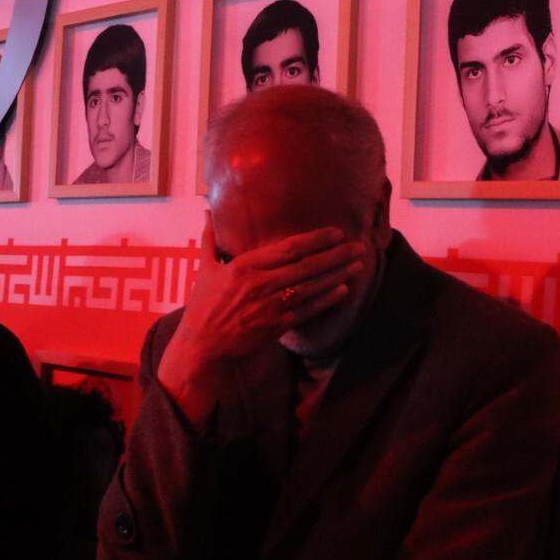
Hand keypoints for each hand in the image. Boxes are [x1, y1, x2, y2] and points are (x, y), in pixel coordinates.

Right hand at [158, 216, 362, 421]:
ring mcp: (270, 306)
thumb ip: (210, 239)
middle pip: (306, 266)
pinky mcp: (276, 326)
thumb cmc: (202, 307)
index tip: (336, 232)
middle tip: (358, 246)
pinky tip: (342, 291)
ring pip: (311, 287)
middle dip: (335, 255)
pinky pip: (307, 311)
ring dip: (336, 275)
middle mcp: (261, 284)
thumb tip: (208, 212)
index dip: (315, 239)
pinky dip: (326, 300)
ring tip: (357, 265)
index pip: (288, 248)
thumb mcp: (205, 270)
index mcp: (245, 266)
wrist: (202, 346)